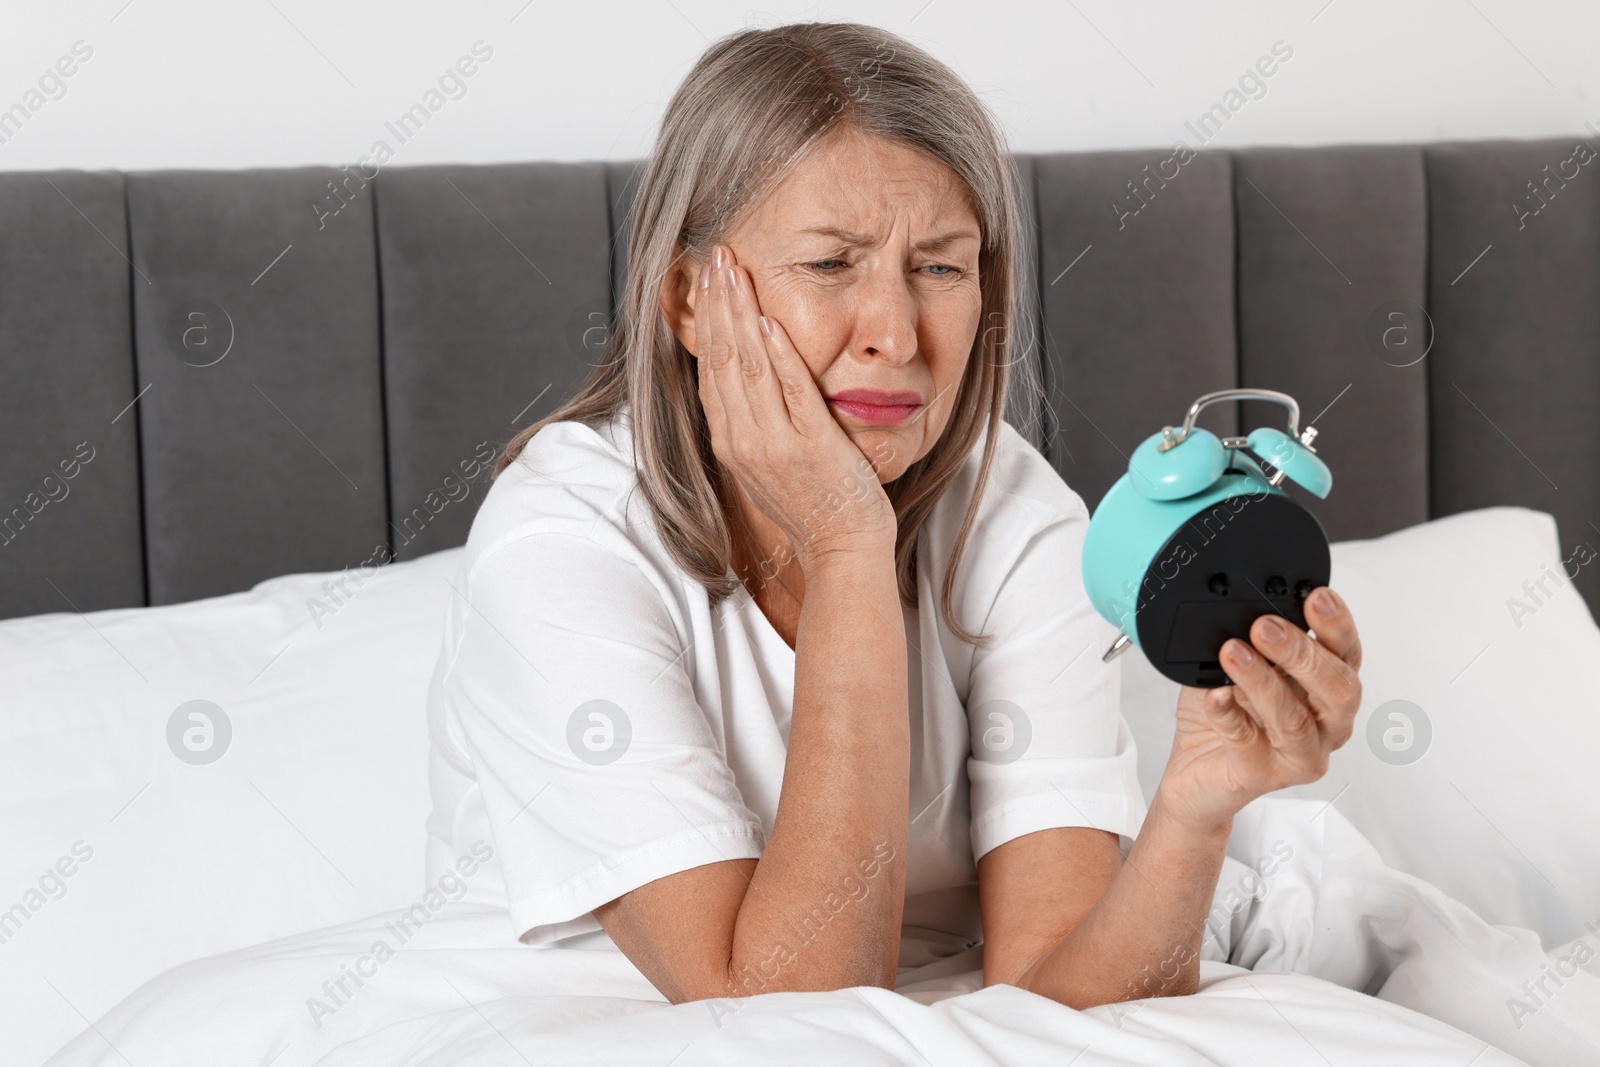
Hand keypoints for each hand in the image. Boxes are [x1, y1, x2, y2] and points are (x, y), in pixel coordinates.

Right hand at [692, 244, 897, 568]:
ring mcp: (775, 445)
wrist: (841, 550)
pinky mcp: (811, 447)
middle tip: (715, 256)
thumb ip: (754, 422)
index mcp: (731, 443)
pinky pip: (791, 392)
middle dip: (716, 304)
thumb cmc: (813, 504)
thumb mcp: (768, 463)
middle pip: (722, 360)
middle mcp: (744, 442)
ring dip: (738, 315)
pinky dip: (778, 355)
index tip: (706, 281)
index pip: (710, 370)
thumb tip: (747, 378)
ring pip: (748, 369)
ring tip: (732, 270)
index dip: (706, 322)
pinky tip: (768, 321)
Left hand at [1157, 586, 1362, 831]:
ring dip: (1263, 682)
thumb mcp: (1235, 666)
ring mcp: (1298, 756)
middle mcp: (1325, 725)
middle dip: (1304, 652)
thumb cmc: (1224, 714)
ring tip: (1233, 653)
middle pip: (1339, 690)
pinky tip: (1213, 695)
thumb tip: (1238, 609)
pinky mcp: (1262, 776)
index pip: (1346, 654)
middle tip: (1265, 626)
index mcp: (1326, 690)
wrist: (1196, 774)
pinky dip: (1228, 715)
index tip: (1316, 596)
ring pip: (1295, 720)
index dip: (1337, 624)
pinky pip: (1247, 744)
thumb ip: (1247, 640)